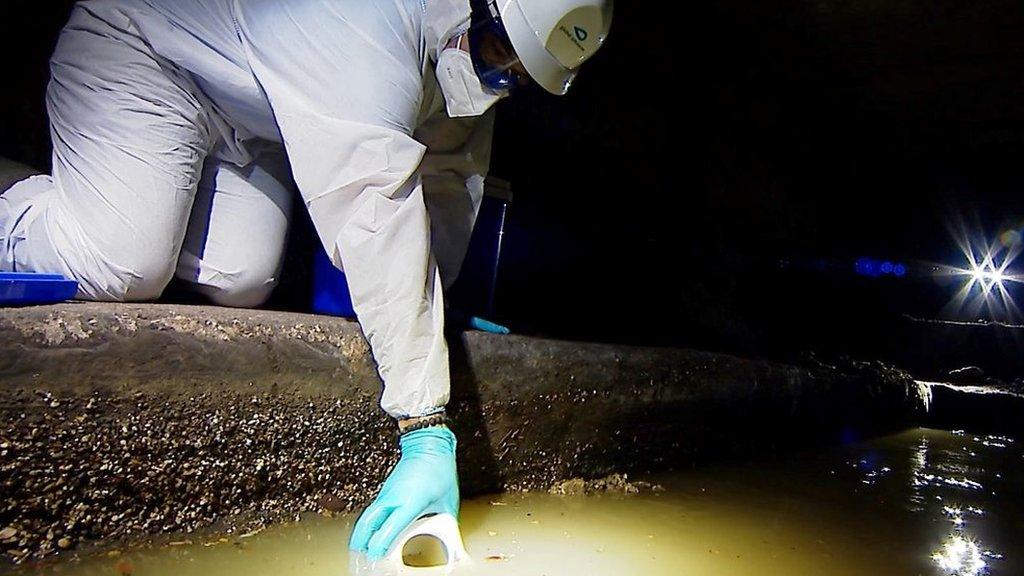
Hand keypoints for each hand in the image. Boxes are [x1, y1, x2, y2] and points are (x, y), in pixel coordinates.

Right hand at [348, 426, 458, 558]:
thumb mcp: (448, 502)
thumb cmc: (439, 470)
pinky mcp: (386, 491)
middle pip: (367, 523)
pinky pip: (372, 510)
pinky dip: (369, 523)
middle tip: (359, 557)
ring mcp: (387, 493)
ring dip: (361, 533)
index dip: (380, 545)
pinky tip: (372, 532)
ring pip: (367, 516)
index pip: (390, 527)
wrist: (428, 445)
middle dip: (360, 542)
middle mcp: (394, 497)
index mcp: (411, 501)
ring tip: (360, 549)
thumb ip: (447, 525)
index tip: (376, 557)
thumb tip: (452, 543)